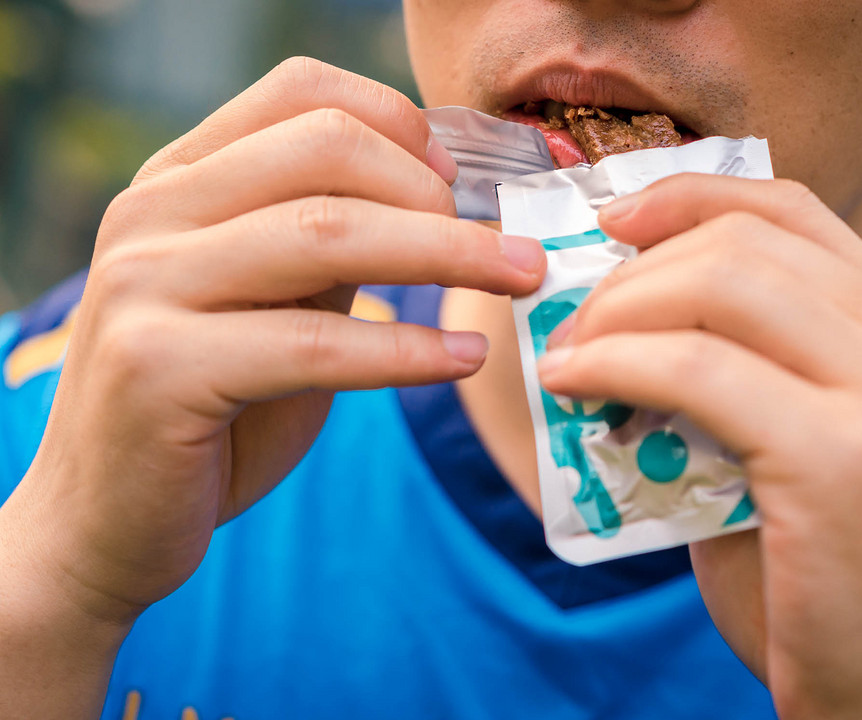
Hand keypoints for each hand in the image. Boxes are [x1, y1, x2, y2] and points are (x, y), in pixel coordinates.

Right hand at [4, 57, 545, 627]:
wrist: (108, 517)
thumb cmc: (211, 407)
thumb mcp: (272, 304)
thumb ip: (330, 245)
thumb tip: (442, 200)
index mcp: (178, 181)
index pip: (301, 92)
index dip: (402, 123)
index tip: (464, 181)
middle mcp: (151, 214)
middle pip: (326, 151)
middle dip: (439, 196)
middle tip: (509, 248)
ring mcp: (144, 286)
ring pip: (327, 234)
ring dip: (449, 255)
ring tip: (522, 280)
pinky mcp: (158, 369)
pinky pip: (315, 344)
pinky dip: (406, 350)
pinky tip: (463, 359)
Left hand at [536, 175, 861, 717]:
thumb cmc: (823, 575)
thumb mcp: (792, 447)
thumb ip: (734, 374)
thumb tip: (617, 321)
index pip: (793, 210)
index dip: (691, 195)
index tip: (613, 220)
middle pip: (745, 239)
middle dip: (633, 268)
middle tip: (572, 318)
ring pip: (721, 285)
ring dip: (617, 310)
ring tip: (567, 357)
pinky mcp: (843, 458)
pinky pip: (697, 370)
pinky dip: (615, 363)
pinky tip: (572, 384)